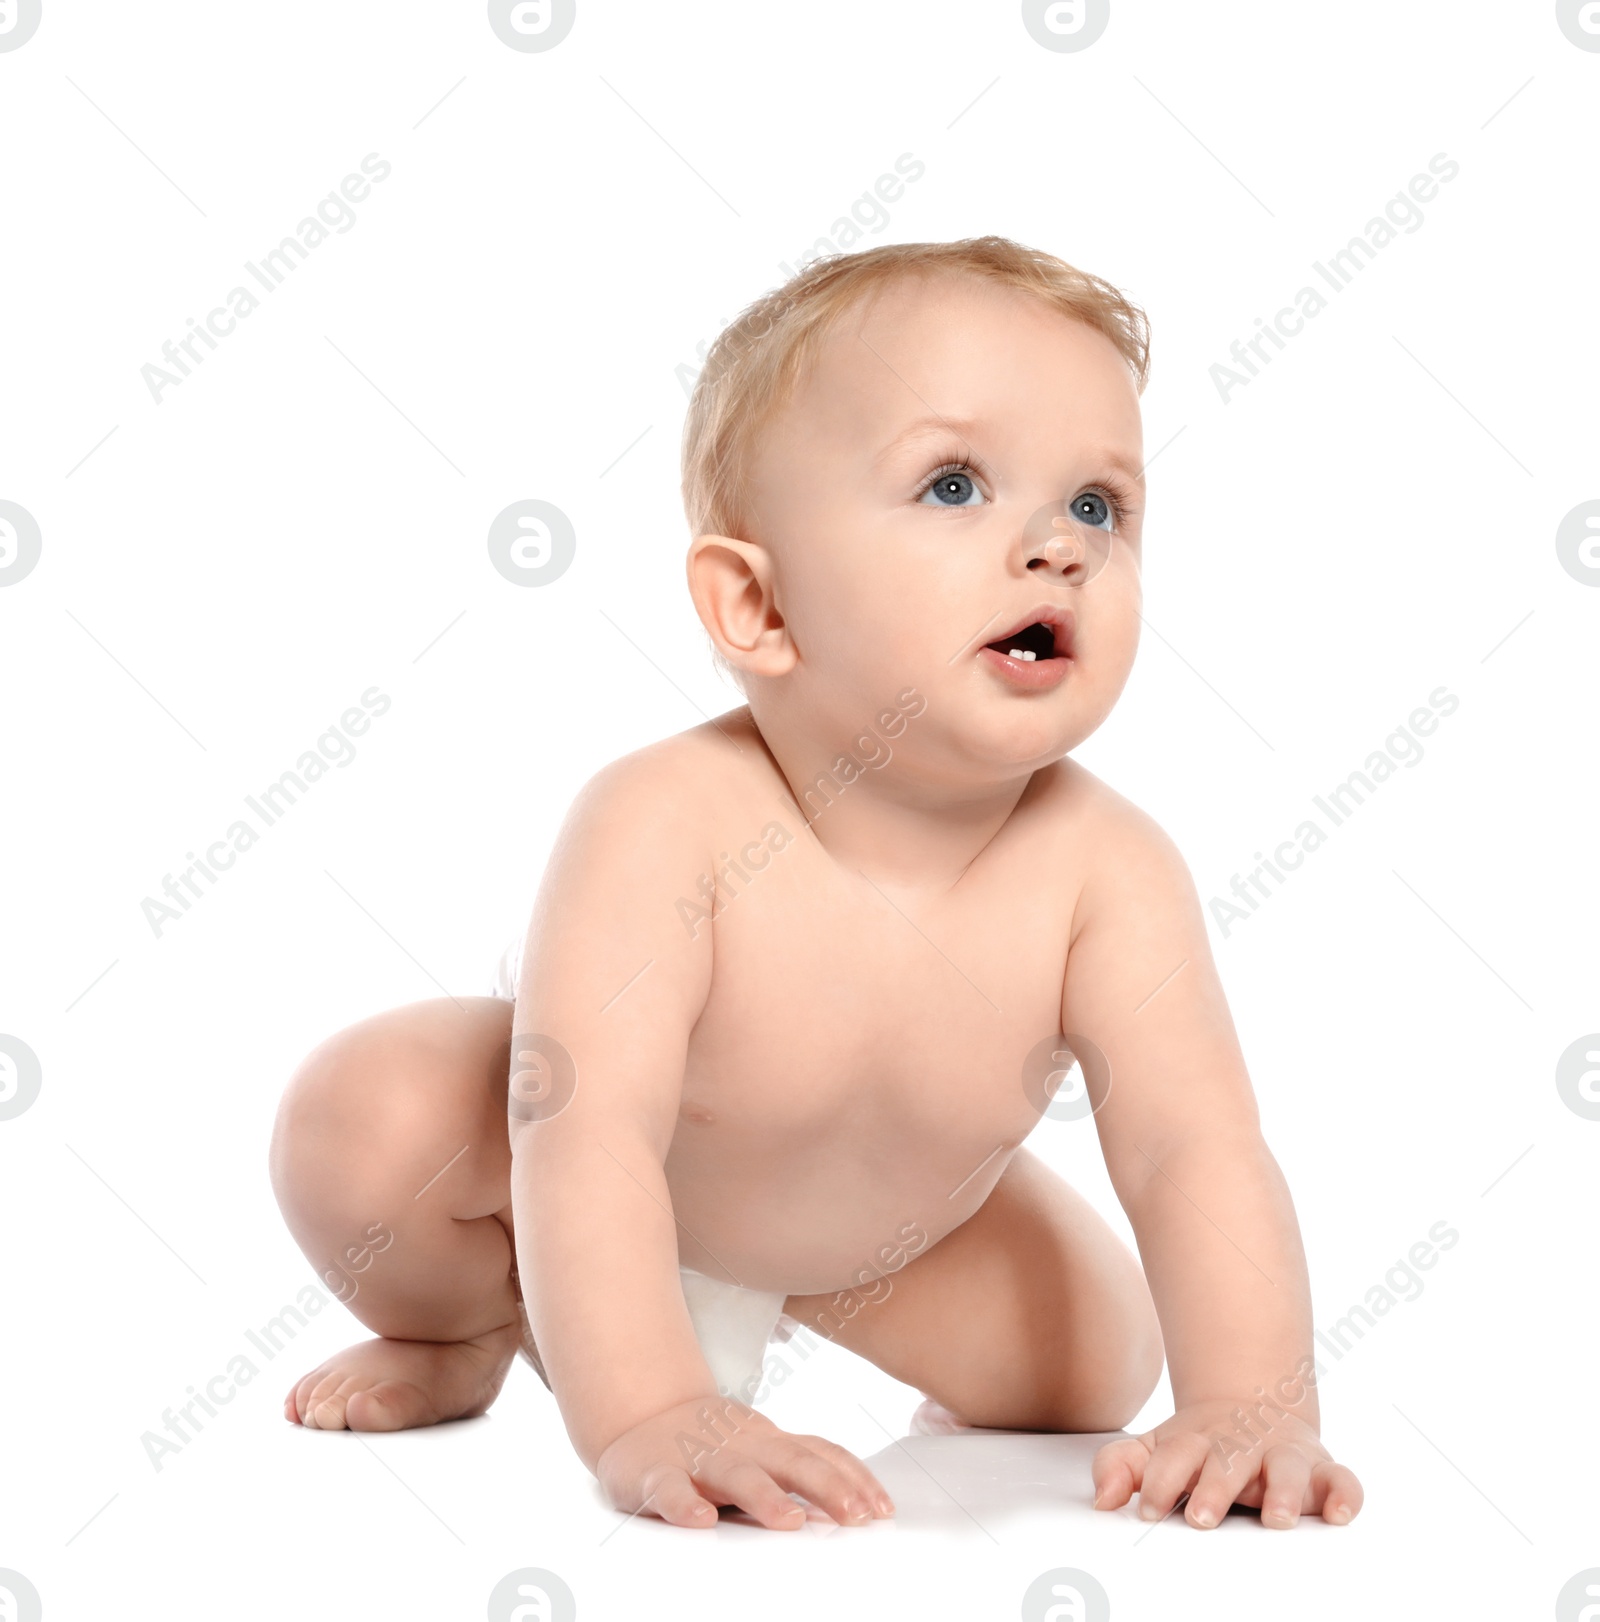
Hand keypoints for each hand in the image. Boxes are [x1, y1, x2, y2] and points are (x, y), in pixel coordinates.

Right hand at [595, 1394, 895, 1530]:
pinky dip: (683, 1503)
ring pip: (735, 1475)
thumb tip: (861, 1504)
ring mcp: (700, 1457)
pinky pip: (668, 1488)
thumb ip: (802, 1467)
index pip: (821, 1455)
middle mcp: (742, 1446)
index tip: (882, 1508)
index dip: (854, 1479)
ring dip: (765, 1496)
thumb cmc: (713, 1442)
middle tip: (856, 1515)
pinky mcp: (654, 1472)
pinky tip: (699, 1520)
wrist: (641, 1413)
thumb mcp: (763, 1448)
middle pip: (791, 1462)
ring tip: (790, 1521)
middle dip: (828, 1487)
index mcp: (770, 1443)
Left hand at [1091, 1399, 1362, 1528]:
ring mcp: (1283, 1454)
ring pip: (1286, 1468)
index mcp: (1198, 1441)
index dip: (1161, 1482)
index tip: (1148, 1508)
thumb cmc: (1201, 1446)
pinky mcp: (1321, 1468)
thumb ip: (1121, 1467)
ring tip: (1275, 1518)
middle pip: (1229, 1463)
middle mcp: (1242, 1445)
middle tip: (1202, 1518)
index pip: (1175, 1457)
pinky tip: (1338, 1514)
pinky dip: (1345, 1495)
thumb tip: (1103, 1500)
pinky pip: (1342, 1479)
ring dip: (1281, 1491)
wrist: (1251, 1405)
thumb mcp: (1156, 1449)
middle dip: (1215, 1489)